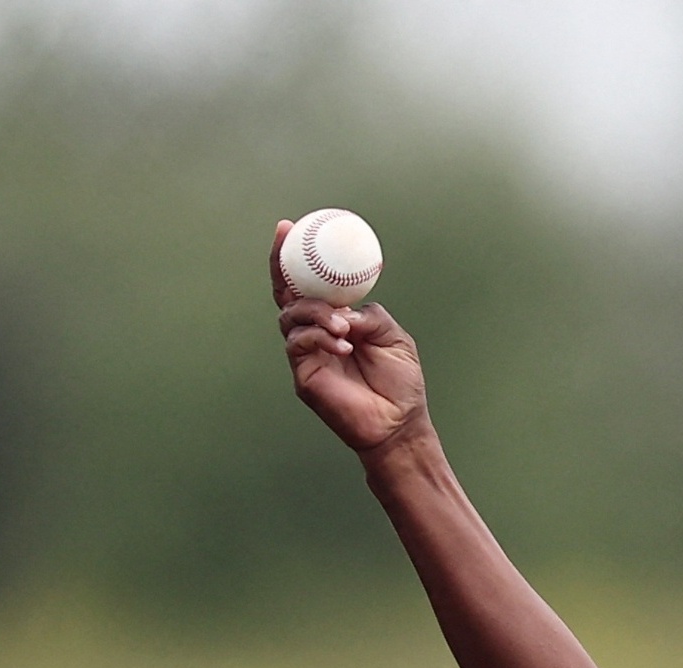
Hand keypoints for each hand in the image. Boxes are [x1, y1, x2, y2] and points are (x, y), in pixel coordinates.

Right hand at [271, 221, 427, 459]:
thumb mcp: (393, 336)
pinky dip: (318, 337)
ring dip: (315, 313)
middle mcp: (317, 333)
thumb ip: (369, 314)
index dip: (293, 257)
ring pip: (292, 317)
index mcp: (337, 318)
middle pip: (287, 295)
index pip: (309, 285)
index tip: (287, 228)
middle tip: (286, 243)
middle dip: (282, 266)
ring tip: (342, 328)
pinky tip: (342, 345)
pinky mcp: (304, 375)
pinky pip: (298, 344)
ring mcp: (307, 353)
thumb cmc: (400, 383)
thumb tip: (342, 310)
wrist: (399, 423)